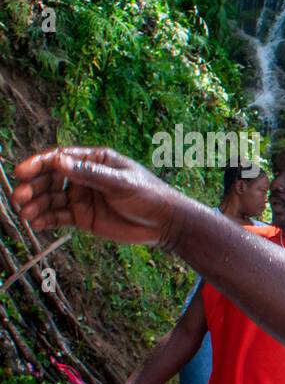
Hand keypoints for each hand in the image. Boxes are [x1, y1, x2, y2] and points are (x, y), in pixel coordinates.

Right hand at [11, 147, 184, 244]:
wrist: (165, 223)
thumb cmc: (148, 196)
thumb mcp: (121, 183)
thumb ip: (91, 174)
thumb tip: (60, 162)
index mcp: (94, 160)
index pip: (60, 159)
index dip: (38, 164)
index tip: (21, 172)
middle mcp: (84, 177)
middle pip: (50, 179)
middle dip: (33, 187)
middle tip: (20, 196)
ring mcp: (81, 197)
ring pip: (51, 199)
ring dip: (36, 204)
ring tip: (25, 213)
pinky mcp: (82, 217)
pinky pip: (58, 217)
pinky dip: (45, 219)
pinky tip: (35, 223)